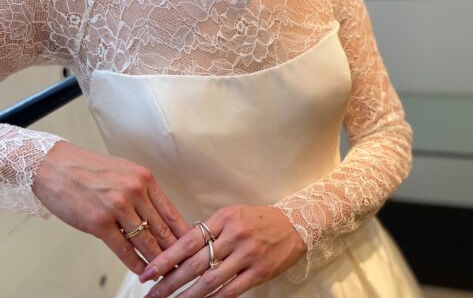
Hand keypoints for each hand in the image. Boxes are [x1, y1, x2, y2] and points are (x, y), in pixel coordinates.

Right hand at [32, 140, 191, 274]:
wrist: (56, 166)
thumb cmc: (90, 169)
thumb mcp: (125, 171)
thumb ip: (143, 191)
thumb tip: (158, 215)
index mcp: (144, 178)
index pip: (171, 211)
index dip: (183, 232)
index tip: (192, 245)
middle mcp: (135, 191)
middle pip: (162, 228)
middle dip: (175, 250)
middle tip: (185, 264)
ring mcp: (117, 207)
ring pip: (145, 240)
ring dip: (157, 260)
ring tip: (166, 272)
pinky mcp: (99, 222)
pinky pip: (123, 248)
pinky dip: (135, 262)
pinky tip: (141, 271)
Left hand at [138, 204, 306, 297]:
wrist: (293, 223)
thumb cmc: (258, 219)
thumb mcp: (233, 215)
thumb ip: (211, 230)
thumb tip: (182, 250)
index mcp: (224, 218)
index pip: (189, 240)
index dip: (167, 258)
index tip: (148, 272)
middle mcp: (234, 235)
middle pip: (196, 263)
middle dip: (170, 282)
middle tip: (151, 295)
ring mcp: (247, 254)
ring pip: (211, 281)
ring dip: (188, 296)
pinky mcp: (259, 271)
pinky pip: (231, 291)